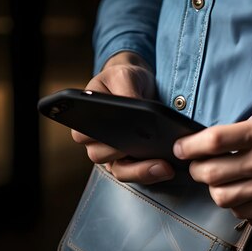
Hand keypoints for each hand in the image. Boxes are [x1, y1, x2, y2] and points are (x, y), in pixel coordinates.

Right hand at [70, 52, 175, 183]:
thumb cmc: (125, 79)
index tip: (117, 139)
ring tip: (164, 166)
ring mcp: (114, 154)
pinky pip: (138, 174)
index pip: (82, 135)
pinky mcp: (133, 161)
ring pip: (121, 171)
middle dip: (123, 156)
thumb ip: (126, 89)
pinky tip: (168, 167)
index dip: (97, 140)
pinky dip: (152, 173)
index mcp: (84, 118)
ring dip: (142, 171)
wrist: (142, 85)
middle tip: (149, 152)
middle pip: (102, 157)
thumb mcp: (124, 75)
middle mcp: (95, 140)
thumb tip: (135, 108)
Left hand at [174, 109, 251, 217]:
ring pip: (222, 197)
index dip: (188, 147)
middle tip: (197, 166)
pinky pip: (242, 211)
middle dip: (195, 170)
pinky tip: (237, 192)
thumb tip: (209, 145)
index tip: (180, 149)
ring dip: (212, 189)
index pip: (213, 142)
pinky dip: (232, 203)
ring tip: (217, 181)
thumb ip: (242, 132)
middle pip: (211, 173)